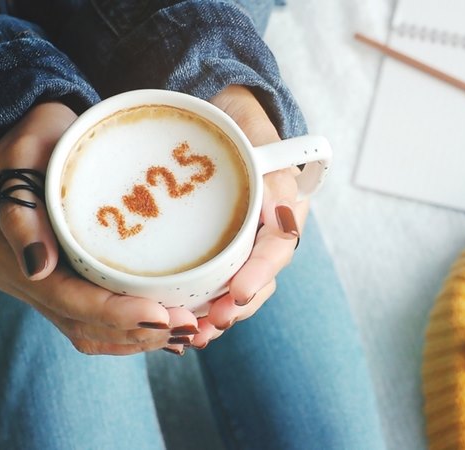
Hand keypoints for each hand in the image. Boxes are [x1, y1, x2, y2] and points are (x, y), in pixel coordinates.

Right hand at [0, 102, 199, 355]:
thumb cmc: (37, 136)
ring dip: (136, 339)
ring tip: (185, 333)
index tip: (161, 314)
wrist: (35, 137)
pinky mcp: (59, 285)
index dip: (114, 313)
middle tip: (189, 327)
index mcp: (2, 250)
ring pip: (88, 332)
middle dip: (135, 331)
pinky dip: (128, 332)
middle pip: (80, 324)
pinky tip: (165, 331)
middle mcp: (18, 278)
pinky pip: (92, 322)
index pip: (65, 298)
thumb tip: (37, 267)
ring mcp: (37, 286)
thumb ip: (22, 208)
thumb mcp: (24, 152)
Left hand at [189, 85, 306, 349]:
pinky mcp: (216, 247)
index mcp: (284, 207)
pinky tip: (180, 319)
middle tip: (209, 325)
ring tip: (193, 335)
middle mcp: (266, 231)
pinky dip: (198, 302)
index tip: (238, 294)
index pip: (278, 247)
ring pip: (235, 288)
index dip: (259, 273)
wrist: (218, 111)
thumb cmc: (239, 121)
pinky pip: (212, 280)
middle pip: (259, 279)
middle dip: (235, 307)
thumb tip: (282, 215)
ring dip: (216, 314)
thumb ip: (272, 173)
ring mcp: (241, 242)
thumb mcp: (257, 136)